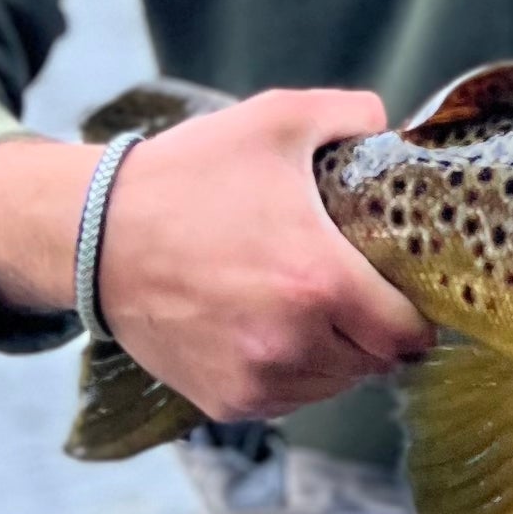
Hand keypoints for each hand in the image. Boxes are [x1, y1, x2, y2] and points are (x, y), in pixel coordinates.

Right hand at [0, 87, 435, 419]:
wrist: (93, 235)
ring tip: (314, 305)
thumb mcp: (276, 120)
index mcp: (319, 283)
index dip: (420, 314)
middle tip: (361, 290)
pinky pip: (288, 398)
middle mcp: (291, 344)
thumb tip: (391, 124)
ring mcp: (255, 380)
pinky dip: (295, 372)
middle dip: (379, 330)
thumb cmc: (188, 177)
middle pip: (377, 363)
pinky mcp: (224, 401)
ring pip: (334, 385)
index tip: (410, 290)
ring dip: (339, 354)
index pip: (408, 334)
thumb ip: (350, 113)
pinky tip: (276, 327)